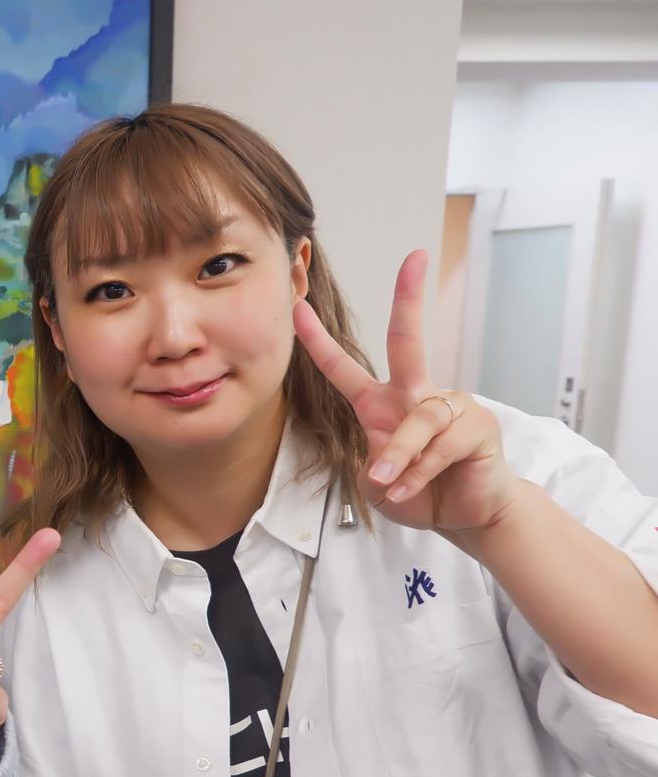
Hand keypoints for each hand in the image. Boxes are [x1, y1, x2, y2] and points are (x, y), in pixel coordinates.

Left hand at [294, 251, 518, 535]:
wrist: (466, 515)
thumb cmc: (421, 492)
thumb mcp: (378, 483)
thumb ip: (374, 465)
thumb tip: (384, 459)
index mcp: (382, 404)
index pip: (344, 368)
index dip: (318, 340)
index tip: (298, 307)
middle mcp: (416, 395)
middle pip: (408, 341)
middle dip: (409, 299)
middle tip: (414, 261)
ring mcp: (450, 407)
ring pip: (419, 419)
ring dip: (400, 456)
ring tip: (388, 483)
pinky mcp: (478, 426)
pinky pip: (441, 445)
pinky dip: (420, 472)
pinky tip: (409, 488)